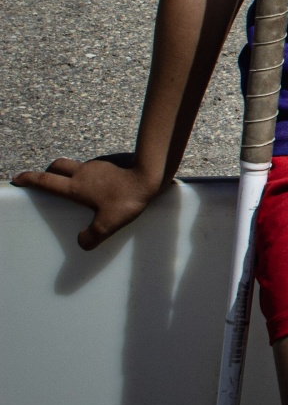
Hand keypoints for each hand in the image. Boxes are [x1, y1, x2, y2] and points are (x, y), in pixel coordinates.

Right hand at [12, 155, 166, 250]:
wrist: (151, 173)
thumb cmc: (128, 198)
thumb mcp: (108, 224)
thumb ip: (92, 236)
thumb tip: (81, 243)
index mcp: (76, 186)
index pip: (45, 181)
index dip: (29, 179)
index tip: (18, 179)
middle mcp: (84, 172)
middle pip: (57, 166)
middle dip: (47, 171)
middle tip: (44, 179)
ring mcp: (99, 165)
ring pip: (77, 164)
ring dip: (70, 171)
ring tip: (74, 185)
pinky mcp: (114, 162)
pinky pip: (96, 166)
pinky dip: (91, 173)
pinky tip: (102, 184)